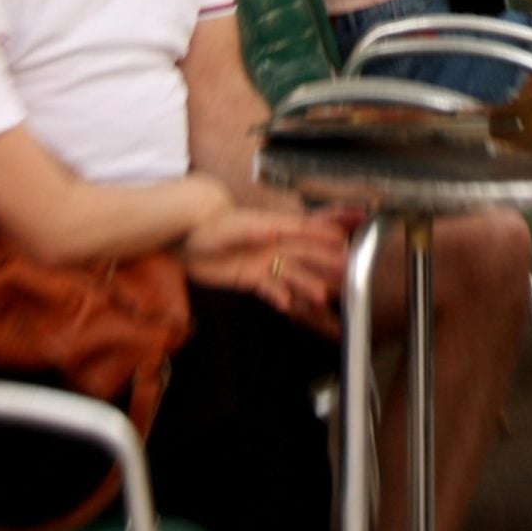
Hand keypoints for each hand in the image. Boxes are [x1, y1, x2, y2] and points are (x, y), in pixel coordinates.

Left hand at [182, 207, 353, 322]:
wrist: (185, 237)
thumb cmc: (209, 226)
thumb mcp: (230, 226)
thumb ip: (253, 229)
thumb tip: (274, 230)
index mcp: (271, 226)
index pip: (303, 230)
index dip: (324, 235)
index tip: (343, 240)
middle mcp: (272, 244)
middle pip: (304, 253)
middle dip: (325, 261)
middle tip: (346, 271)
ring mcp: (263, 261)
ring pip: (291, 273)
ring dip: (307, 284)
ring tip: (320, 296)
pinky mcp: (251, 277)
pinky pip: (270, 288)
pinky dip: (279, 296)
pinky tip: (287, 305)